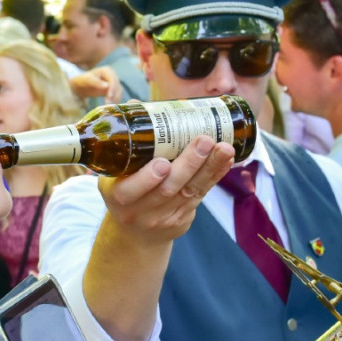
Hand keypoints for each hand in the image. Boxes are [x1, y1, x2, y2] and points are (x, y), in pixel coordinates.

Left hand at [70, 67, 122, 102]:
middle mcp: (113, 76)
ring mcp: (114, 83)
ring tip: (109, 106)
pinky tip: (110, 106)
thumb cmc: (83, 80)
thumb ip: (97, 82)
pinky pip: (117, 96)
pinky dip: (115, 101)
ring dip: (115, 99)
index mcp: (107, 70)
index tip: (109, 96)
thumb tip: (107, 86)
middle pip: (117, 86)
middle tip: (108, 103)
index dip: (112, 88)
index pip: (113, 80)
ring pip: (118, 92)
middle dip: (114, 95)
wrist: (81, 86)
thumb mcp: (88, 80)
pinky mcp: (113, 90)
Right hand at [98, 136, 235, 246]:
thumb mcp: (115, 175)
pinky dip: (215, 176)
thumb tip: (136, 105)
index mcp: (118, 196)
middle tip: (204, 140)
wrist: (135, 236)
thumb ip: (129, 143)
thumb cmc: (125, 193)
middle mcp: (140, 211)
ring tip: (224, 148)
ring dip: (209, 168)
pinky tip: (227, 161)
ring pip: (190, 191)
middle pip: (168, 189)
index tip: (163, 163)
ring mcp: (164, 217)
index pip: (130, 190)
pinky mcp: (183, 218)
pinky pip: (201, 195)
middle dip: (189, 164)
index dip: (148, 179)